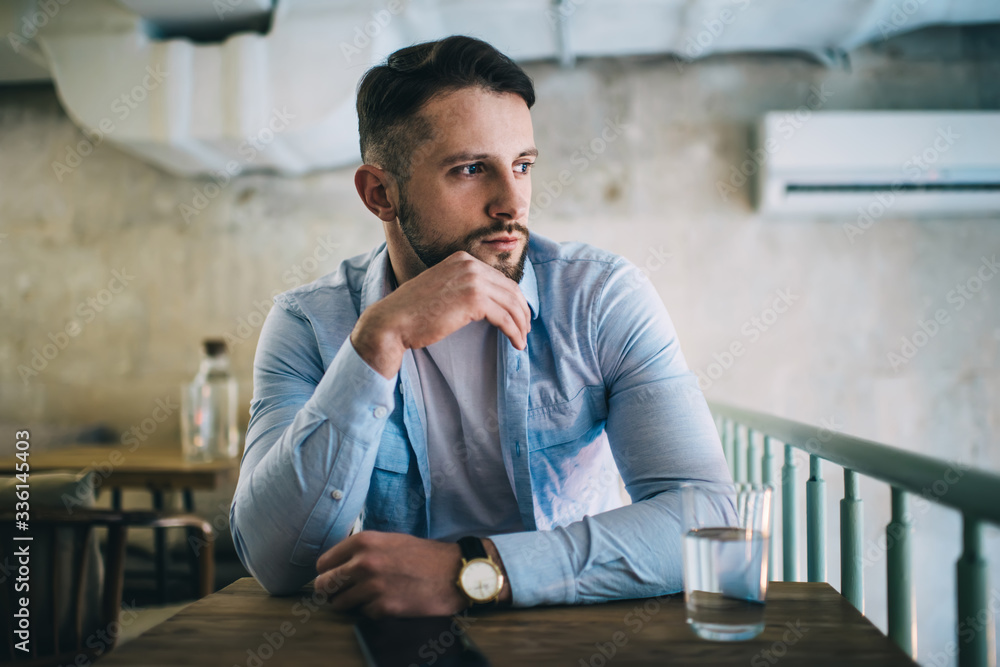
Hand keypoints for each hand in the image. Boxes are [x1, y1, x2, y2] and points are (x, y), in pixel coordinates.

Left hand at [315, 531, 468, 617]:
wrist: (454, 571)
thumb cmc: (422, 555)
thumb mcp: (389, 540)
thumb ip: (361, 550)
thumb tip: (336, 565)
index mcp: (363, 542)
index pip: (323, 563)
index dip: (328, 572)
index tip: (335, 578)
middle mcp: (364, 563)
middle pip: (325, 585)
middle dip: (331, 591)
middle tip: (343, 593)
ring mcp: (373, 587)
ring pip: (340, 604)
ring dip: (351, 604)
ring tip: (368, 598)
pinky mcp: (384, 608)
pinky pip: (363, 614)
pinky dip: (372, 611)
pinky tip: (388, 602)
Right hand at [350, 252, 530, 378]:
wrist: (393, 321)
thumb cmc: (414, 312)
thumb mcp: (442, 288)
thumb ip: (464, 287)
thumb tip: (490, 301)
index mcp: (462, 258)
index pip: (500, 278)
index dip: (513, 299)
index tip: (518, 315)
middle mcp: (469, 264)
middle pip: (510, 289)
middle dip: (521, 311)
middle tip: (525, 330)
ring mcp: (472, 280)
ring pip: (511, 304)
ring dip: (520, 324)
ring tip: (521, 340)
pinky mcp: (473, 299)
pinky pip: (505, 317)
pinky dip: (514, 332)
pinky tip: (516, 344)